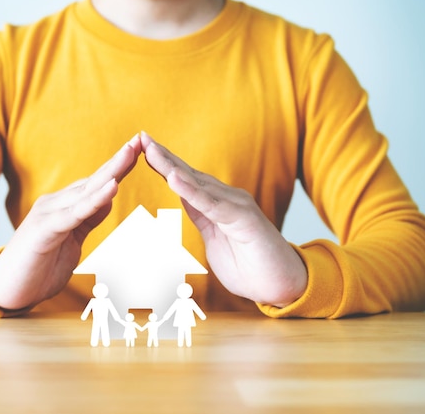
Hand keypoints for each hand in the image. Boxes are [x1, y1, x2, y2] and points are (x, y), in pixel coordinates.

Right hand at [0, 134, 142, 309]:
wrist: (4, 291)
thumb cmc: (38, 267)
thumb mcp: (72, 240)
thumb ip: (87, 219)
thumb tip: (108, 199)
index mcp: (64, 206)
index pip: (97, 183)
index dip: (119, 167)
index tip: (142, 150)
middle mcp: (55, 204)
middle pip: (94, 179)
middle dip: (120, 160)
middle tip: (142, 140)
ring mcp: (48, 214)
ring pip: (86, 190)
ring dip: (111, 171)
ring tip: (131, 152)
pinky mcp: (44, 229)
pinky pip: (74, 213)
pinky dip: (95, 199)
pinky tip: (112, 186)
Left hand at [141, 132, 306, 306]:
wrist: (283, 286)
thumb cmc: (250, 267)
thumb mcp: (214, 240)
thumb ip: (201, 218)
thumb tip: (185, 201)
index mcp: (216, 204)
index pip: (185, 181)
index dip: (163, 165)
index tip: (142, 149)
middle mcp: (226, 199)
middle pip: (188, 175)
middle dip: (163, 157)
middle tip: (141, 137)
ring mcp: (236, 206)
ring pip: (197, 184)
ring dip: (172, 167)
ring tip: (150, 151)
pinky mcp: (243, 219)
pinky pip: (212, 204)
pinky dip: (191, 191)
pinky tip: (173, 178)